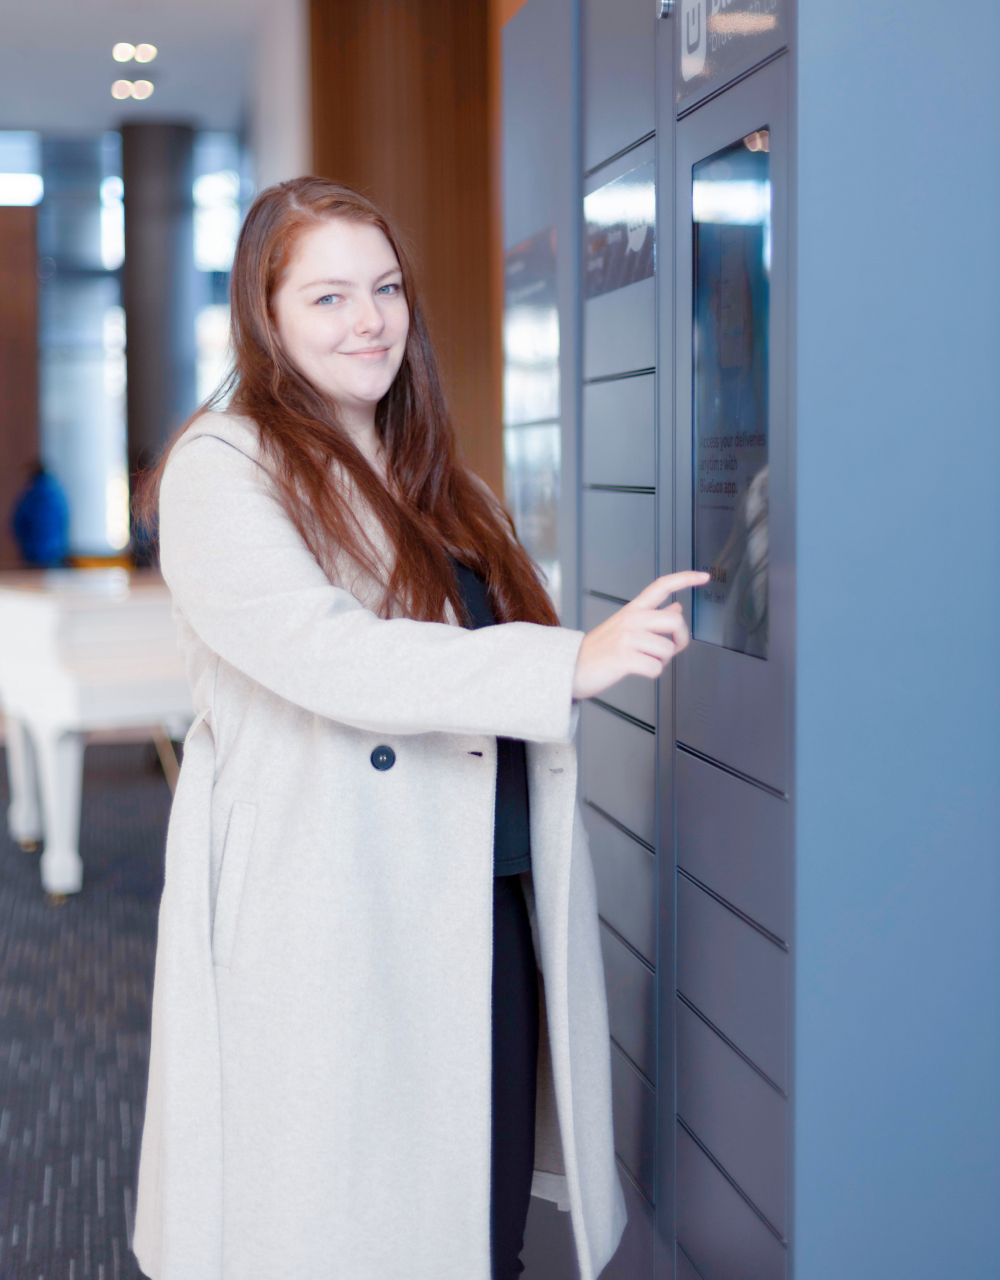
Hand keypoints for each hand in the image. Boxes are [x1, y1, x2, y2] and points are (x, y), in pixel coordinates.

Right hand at [571, 571, 709, 700]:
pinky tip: (638, 670)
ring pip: (667, 649)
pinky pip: (656, 668)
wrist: (569, 667)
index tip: (704, 577)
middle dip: (681, 638)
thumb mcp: (624, 626)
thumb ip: (652, 616)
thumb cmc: (599, 650)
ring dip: (662, 660)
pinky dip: (652, 673)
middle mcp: (630, 620)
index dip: (685, 579)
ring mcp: (627, 638)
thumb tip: (677, 606)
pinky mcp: (624, 658)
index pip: (661, 586)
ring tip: (644, 661)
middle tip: (672, 648)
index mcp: (632, 610)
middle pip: (675, 620)